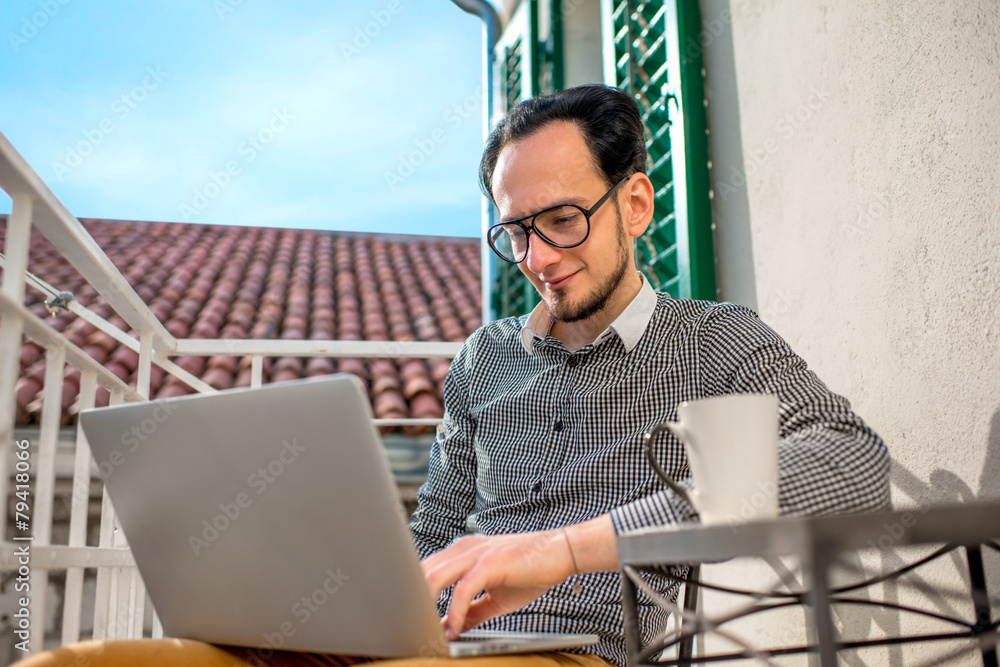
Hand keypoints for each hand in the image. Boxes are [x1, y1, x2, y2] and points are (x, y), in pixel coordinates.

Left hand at [422, 529, 574, 637]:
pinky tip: (456, 628)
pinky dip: (456, 611)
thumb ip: (472, 612)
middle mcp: (464, 549)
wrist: (561, 552)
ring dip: (426, 605)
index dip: (414, 595)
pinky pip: (463, 589)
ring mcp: (476, 553)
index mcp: (462, 552)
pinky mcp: (490, 563)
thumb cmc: (530, 571)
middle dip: (412, 600)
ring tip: (424, 628)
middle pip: (423, 572)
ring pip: (435, 576)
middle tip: (410, 628)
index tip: (411, 620)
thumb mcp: (495, 598)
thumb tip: (452, 630)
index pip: (426, 571)